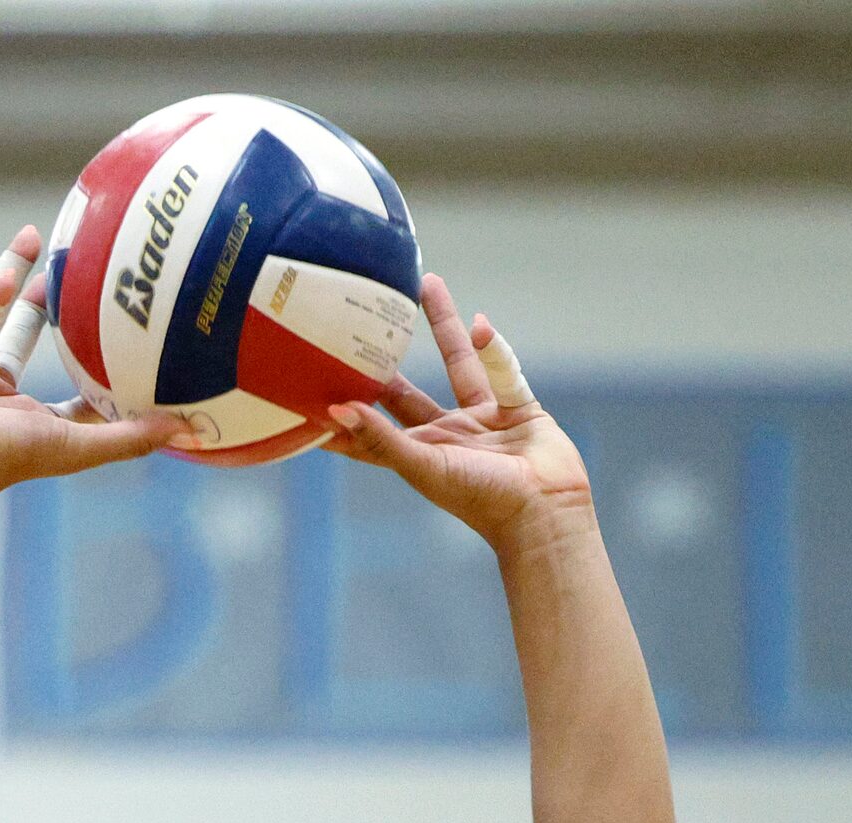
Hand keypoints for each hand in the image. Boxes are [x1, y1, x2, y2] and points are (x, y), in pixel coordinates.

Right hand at [0, 226, 181, 497]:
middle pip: (27, 336)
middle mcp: (2, 396)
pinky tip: (7, 276)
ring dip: (12, 276)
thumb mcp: (82, 444)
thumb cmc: (13, 457)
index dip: (93, 357)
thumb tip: (184, 431)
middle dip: (44, 301)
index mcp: (35, 419)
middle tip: (67, 265)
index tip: (116, 327)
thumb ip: (131, 438)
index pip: (72, 387)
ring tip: (32, 238)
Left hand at [321, 274, 589, 544]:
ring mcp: (482, 421)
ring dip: (442, 324)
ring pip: (457, 362)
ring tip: (424, 282)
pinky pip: (501, 368)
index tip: (305, 386)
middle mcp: (444, 435)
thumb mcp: (423, 465)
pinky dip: (492, 347)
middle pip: (405, 389)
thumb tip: (334, 411)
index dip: (338, 412)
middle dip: (385, 358)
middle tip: (360, 319)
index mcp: (416, 453)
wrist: (546, 510)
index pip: (365, 429)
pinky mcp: (517, 408)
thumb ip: (380, 437)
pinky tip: (479, 322)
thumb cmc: (481, 500)